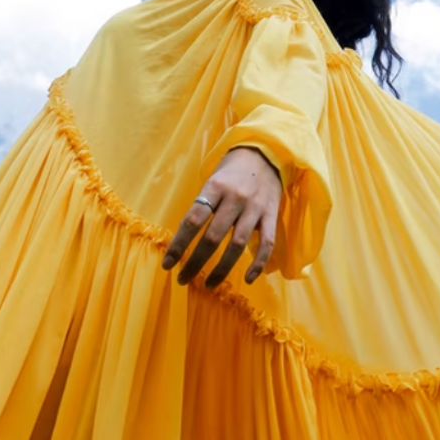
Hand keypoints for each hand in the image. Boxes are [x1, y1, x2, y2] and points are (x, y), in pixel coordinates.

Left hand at [161, 147, 280, 289]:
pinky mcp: (271, 215)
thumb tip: (184, 238)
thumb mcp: (212, 180)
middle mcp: (234, 198)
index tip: (168, 263)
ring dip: (222, 269)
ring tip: (209, 285)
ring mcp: (254, 208)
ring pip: (238, 245)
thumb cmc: (231, 171)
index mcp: (215, 187)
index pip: (193, 220)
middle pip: (213, 237)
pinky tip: (248, 279)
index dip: (179, 244)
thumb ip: (202, 206)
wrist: (265, 154)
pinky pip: (267, 244)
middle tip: (183, 279)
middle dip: (196, 262)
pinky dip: (258, 264)